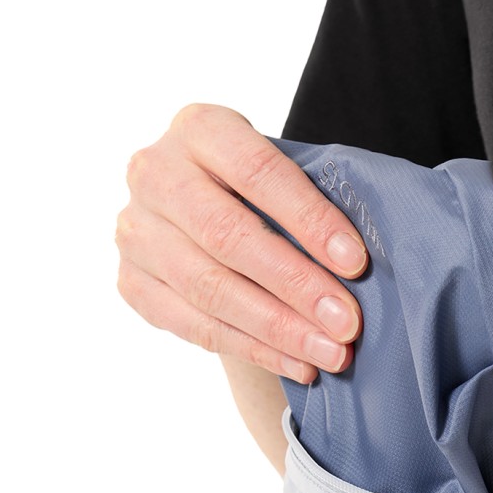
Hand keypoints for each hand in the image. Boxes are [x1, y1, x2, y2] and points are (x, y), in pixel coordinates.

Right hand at [114, 102, 367, 380]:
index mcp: (199, 128)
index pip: (256, 172)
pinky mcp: (131, 283)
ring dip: (278, 329)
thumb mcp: (286, 171)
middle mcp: (154, 173)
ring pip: (208, 288)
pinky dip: (253, 350)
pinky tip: (300, 365)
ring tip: (332, 354)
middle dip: (296, 285)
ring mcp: (135, 230)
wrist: (206, 213)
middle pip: (227, 236)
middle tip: (347, 322)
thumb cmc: (267, 192)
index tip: (355, 262)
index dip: (309, 220)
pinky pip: (194, 326)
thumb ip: (314, 199)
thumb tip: (361, 263)